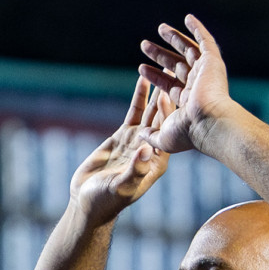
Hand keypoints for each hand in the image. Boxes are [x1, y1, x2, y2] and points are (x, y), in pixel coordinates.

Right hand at [69, 76, 169, 226]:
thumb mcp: (121, 187)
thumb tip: (146, 149)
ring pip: (151, 111)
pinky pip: (135, 112)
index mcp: (157, 162)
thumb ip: (135, 170)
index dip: (170, 112)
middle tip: (180, 70)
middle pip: (164, 117)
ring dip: (158, 90)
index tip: (175, 90)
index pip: (167, 132)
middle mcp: (152, 149)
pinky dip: (140, 96)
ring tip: (167, 67)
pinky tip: (144, 78)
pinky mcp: (124, 136)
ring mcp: (138, 141)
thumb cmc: (106, 202)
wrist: (87, 201)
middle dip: (171, 94)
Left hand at [138, 15, 236, 155]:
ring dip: (174, 39)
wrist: (208, 123)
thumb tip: (140, 135)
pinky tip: (187, 18)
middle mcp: (198, 86)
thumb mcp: (163, 139)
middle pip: (176, 65)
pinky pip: (205, 41)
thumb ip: (151, 136)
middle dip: (160, 55)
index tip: (141, 68)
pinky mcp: (212, 61)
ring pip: (188, 51)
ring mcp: (206, 72)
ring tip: (160, 28)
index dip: (155, 76)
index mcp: (188, 102)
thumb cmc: (187, 134)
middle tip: (144, 45)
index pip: (169, 85)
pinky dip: (198, 29)